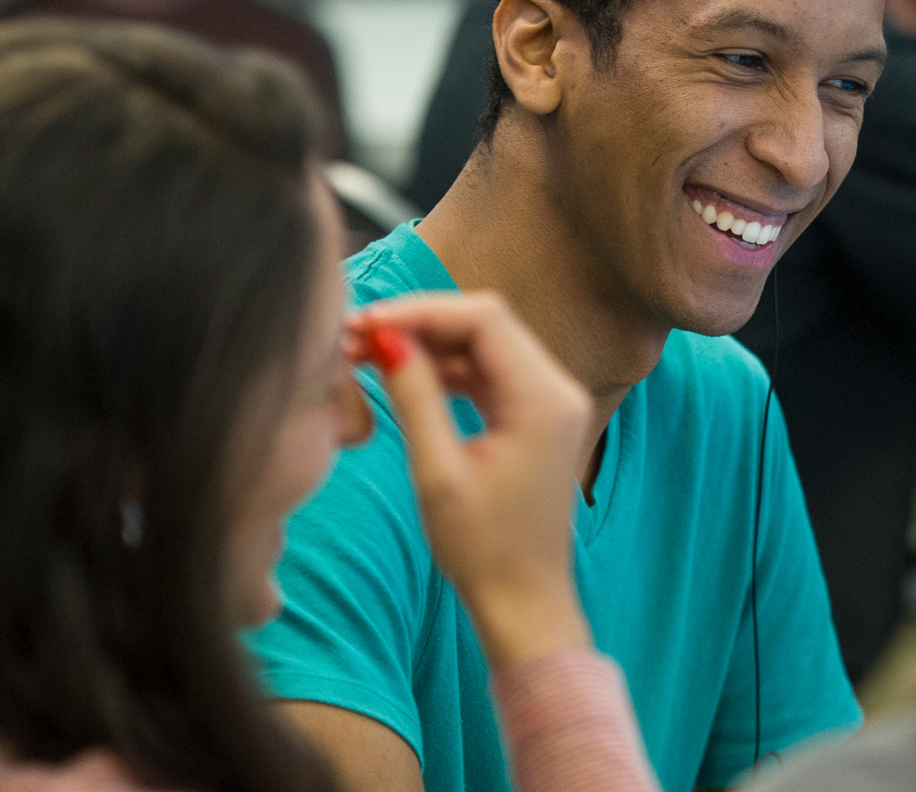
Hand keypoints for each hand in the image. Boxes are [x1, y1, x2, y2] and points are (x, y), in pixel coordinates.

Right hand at [351, 292, 595, 668]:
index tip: (366, 324)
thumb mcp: (438, 472)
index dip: (421, 312)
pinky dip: (447, 369)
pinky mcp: (534, 419)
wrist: (523, 603)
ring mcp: (549, 404)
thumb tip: (385, 338)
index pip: (483, 319)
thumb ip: (414, 397)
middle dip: (421, 323)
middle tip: (358, 336)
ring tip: (368, 354)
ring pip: (484, 346)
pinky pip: (488, 374)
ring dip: (429, 344)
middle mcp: (557, 391)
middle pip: (485, 324)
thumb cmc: (483, 550)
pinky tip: (403, 375)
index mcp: (545, 399)